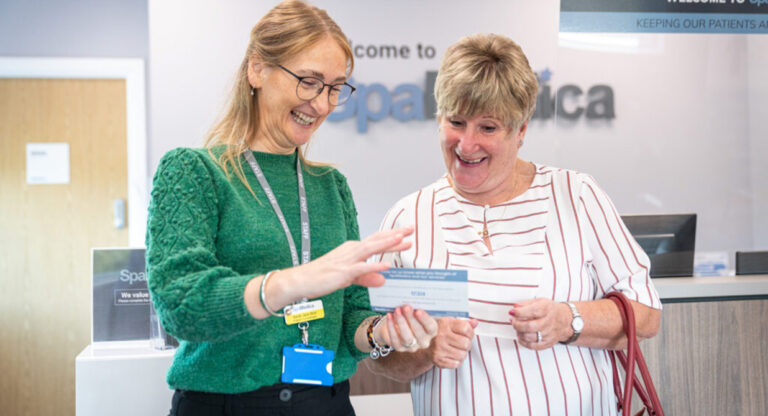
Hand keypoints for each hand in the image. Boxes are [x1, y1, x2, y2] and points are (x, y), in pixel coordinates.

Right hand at [290, 226, 413, 298]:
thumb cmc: (322, 277)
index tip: (406, 232)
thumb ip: (366, 278)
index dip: (391, 235)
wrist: (301, 280)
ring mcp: (347, 260)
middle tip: (411, 229)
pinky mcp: (342, 272)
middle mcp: (351, 250)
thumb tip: (383, 279)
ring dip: (387, 244)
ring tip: (402, 239)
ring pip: (370, 249)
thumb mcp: (348, 278)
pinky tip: (386, 266)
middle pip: (376, 240)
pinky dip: (374, 267)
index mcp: (353, 249)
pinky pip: (361, 269)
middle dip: (394, 235)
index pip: (376, 240)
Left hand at [374, 305, 437, 351]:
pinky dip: (391, 326)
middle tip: (406, 307)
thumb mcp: (416, 311)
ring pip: (407, 337)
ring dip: (401, 322)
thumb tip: (413, 299)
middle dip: (411, 319)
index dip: (425, 320)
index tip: (418, 311)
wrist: (396, 325)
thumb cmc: (410, 315)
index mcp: (431, 331)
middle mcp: (423, 341)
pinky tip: (389, 316)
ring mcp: (412, 347)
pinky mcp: (399, 348)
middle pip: (419, 332)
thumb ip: (418, 307)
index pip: (431, 328)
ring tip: (397, 310)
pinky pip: (395, 339)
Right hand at [429, 317, 478, 368]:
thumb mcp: (452, 325)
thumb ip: (465, 323)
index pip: (466, 328)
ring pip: (462, 355)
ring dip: (462, 353)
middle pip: (466, 343)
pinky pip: (456, 364)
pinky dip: (456, 361)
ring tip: (455, 349)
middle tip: (461, 343)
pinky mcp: (438, 359)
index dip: (470, 333)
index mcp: (445, 323)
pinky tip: (451, 356)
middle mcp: (441, 335)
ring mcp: (438, 348)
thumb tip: (475, 322)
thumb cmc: (443, 334)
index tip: (467, 334)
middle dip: (467, 344)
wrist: (426, 346)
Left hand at [508, 298, 570, 349]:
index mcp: (546, 309)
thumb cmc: (550, 310)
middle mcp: (548, 322)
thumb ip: (526, 303)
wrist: (565, 320)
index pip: (532, 311)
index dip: (519, 312)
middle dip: (517, 324)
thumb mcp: (539, 301)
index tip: (512, 312)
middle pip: (529, 326)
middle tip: (513, 321)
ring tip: (518, 328)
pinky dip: (523, 341)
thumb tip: (515, 307)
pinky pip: (532, 346)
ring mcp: (548, 334)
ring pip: (529, 337)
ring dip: (519, 333)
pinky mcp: (547, 343)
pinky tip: (521, 336)